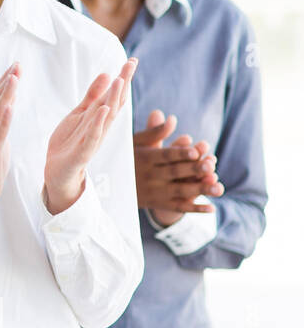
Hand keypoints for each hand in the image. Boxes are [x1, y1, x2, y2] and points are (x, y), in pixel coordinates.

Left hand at [43, 57, 137, 214]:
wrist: (57, 170)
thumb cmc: (70, 141)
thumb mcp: (80, 114)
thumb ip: (92, 96)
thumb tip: (107, 74)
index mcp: (99, 117)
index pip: (114, 94)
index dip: (123, 77)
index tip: (132, 60)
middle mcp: (100, 126)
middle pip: (114, 101)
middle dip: (123, 83)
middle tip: (131, 63)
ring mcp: (93, 139)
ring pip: (106, 117)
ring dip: (113, 98)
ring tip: (119, 80)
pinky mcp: (82, 152)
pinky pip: (93, 137)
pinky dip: (98, 124)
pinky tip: (103, 110)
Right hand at [134, 109, 221, 225]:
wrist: (108, 185)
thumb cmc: (126, 157)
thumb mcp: (135, 143)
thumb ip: (155, 131)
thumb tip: (172, 119)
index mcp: (144, 158)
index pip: (165, 155)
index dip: (180, 153)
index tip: (195, 151)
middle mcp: (150, 176)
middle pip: (175, 172)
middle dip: (193, 169)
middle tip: (210, 165)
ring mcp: (155, 192)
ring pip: (180, 191)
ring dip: (199, 189)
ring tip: (218, 187)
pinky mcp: (159, 204)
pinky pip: (179, 207)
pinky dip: (195, 209)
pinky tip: (212, 207)